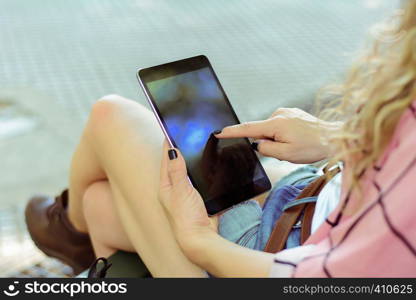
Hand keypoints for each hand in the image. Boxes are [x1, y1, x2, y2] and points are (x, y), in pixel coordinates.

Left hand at [159, 140, 217, 257]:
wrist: (200, 239)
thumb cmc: (185, 219)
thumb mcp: (180, 191)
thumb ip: (177, 171)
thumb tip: (172, 151)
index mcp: (166, 187)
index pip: (166, 160)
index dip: (168, 145)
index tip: (169, 130)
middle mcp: (174, 190)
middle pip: (175, 165)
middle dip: (179, 151)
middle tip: (182, 134)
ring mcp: (186, 194)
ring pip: (187, 172)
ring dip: (190, 161)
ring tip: (193, 146)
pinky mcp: (197, 199)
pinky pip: (198, 181)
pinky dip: (200, 172)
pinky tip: (206, 167)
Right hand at [215, 108, 340, 163]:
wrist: (335, 137)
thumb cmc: (313, 147)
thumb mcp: (287, 154)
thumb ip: (266, 149)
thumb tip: (258, 144)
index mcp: (276, 124)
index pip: (248, 129)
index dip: (231, 132)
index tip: (218, 132)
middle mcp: (279, 114)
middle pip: (261, 131)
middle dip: (268, 142)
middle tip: (286, 150)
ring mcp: (287, 112)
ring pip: (271, 130)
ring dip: (277, 139)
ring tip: (295, 145)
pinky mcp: (293, 113)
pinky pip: (280, 126)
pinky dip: (283, 134)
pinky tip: (297, 139)